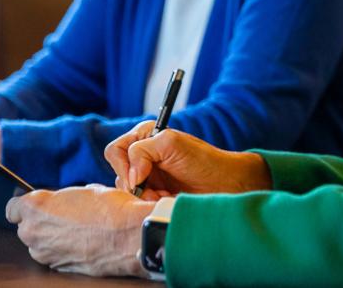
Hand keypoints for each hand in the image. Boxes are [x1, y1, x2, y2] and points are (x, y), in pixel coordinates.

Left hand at [6, 186, 152, 276]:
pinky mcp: (59, 267)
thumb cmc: (110, 209)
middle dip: (40, 222)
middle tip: (63, 215)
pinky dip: (63, 251)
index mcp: (36, 207)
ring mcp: (45, 254)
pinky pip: (54, 257)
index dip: (24, 205)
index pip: (12, 208)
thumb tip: (62, 204)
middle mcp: (34, 233)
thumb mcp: (83, 191)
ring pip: (39, 244)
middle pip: (25, 228)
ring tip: (76, 230)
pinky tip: (82, 243)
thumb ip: (62, 199)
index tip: (35, 205)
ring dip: (51, 238)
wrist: (129, 236)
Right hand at [105, 121, 271, 199]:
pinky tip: (166, 201)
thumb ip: (143, 150)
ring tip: (165, 196)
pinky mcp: (154, 194)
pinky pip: (139, 203)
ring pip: (128, 192)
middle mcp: (144, 155)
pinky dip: (151, 204)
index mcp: (145, 137)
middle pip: (119, 173)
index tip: (139, 178)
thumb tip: (130, 176)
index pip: (116, 150)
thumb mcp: (171, 144)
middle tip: (156, 191)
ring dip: (145, 197)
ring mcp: (149, 176)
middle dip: (136, 185)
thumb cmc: (204, 160)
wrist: (226, 184)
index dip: (124, 166)